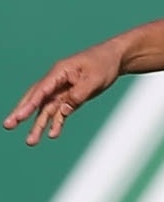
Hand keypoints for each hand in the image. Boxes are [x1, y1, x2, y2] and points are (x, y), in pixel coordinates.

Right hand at [3, 42, 122, 145]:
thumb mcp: (95, 78)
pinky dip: (56, 123)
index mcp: (60, 72)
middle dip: (22, 113)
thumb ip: (79, 94)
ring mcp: (62, 90)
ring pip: (46, 109)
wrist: (115, 58)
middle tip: (8, 125)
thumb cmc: (104, 63)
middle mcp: (56, 81)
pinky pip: (60, 112)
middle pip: (37, 99)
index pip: (42, 90)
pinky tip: (53, 134)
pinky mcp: (70, 98)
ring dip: (39, 125)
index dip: (30, 104)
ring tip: (31, 142)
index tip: (19, 116)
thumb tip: (63, 110)